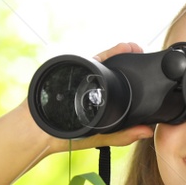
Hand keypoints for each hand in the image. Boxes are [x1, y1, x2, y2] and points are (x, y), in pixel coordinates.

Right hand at [41, 42, 155, 155]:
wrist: (39, 132)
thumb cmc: (65, 136)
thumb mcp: (100, 136)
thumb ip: (122, 135)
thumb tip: (147, 132)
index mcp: (101, 99)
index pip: (120, 84)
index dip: (135, 76)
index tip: (147, 67)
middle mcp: (92, 86)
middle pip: (113, 69)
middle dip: (128, 58)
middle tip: (141, 52)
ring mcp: (83, 78)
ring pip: (104, 62)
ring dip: (120, 53)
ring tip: (134, 48)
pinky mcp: (75, 72)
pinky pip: (93, 61)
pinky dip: (108, 54)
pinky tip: (121, 48)